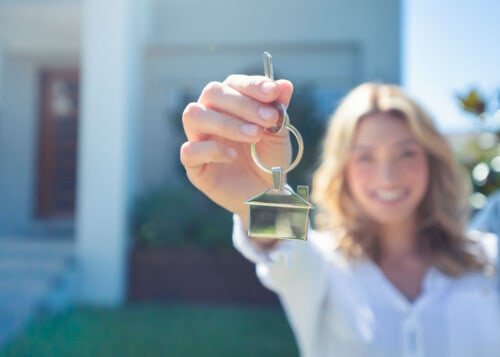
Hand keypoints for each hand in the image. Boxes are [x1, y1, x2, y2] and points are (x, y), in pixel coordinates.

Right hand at [180, 75, 293, 226]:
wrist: (267, 194)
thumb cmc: (269, 159)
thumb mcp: (279, 134)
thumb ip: (279, 110)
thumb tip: (285, 84)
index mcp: (229, 103)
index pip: (233, 83)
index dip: (252, 85)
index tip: (273, 92)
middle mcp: (210, 116)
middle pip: (212, 93)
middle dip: (243, 104)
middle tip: (269, 119)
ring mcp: (198, 139)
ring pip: (194, 116)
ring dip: (226, 123)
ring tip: (255, 136)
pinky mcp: (194, 165)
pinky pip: (189, 151)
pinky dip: (212, 150)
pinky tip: (233, 156)